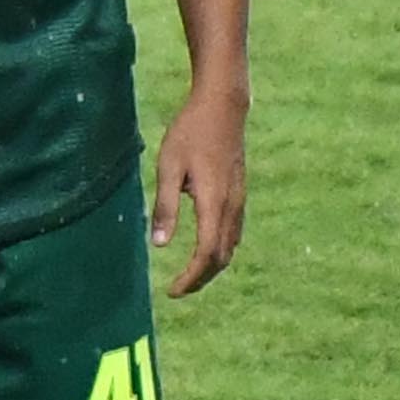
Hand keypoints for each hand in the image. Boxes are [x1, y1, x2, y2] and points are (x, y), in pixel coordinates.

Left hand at [152, 85, 247, 295]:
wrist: (223, 108)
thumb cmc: (190, 133)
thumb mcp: (168, 167)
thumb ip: (164, 207)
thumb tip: (159, 245)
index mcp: (213, 202)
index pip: (207, 253)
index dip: (190, 277)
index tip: (172, 291)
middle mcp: (232, 206)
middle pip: (222, 257)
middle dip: (201, 279)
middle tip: (177, 290)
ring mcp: (240, 200)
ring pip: (231, 247)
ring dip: (211, 267)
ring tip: (188, 276)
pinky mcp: (240, 193)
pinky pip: (234, 232)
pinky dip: (220, 250)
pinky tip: (206, 251)